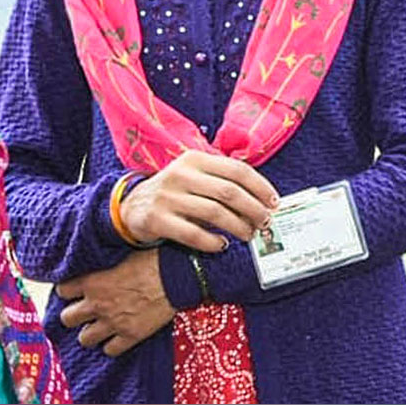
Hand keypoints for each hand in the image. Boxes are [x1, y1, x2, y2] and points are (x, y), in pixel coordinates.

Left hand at [57, 249, 174, 357]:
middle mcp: (97, 304)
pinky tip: (119, 336)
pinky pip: (111, 349)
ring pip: (85, 338)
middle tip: (87, 310)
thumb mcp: (126, 253)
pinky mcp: (131, 335)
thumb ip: (107, 263)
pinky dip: (113, 345)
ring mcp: (113, 322)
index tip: (78, 290)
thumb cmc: (157, 258)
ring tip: (101, 326)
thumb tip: (101, 259)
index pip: (63, 291)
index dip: (70, 290)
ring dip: (91, 332)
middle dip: (75, 314)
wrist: (182, 274)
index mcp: (94, 281)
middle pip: (67, 318)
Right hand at [119, 150, 278, 251]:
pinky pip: (192, 233)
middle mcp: (180, 174)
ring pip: (214, 213)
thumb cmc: (177, 191)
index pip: (238, 170)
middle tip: (264, 222)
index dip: (260, 187)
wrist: (132, 205)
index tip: (274, 203)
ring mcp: (167, 197)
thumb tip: (264, 202)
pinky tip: (222, 245)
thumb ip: (224, 182)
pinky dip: (211, 241)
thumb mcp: (196, 176)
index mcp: (195, 159)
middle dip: (253, 209)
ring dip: (237, 226)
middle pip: (229, 192)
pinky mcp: (156, 219)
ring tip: (248, 235)